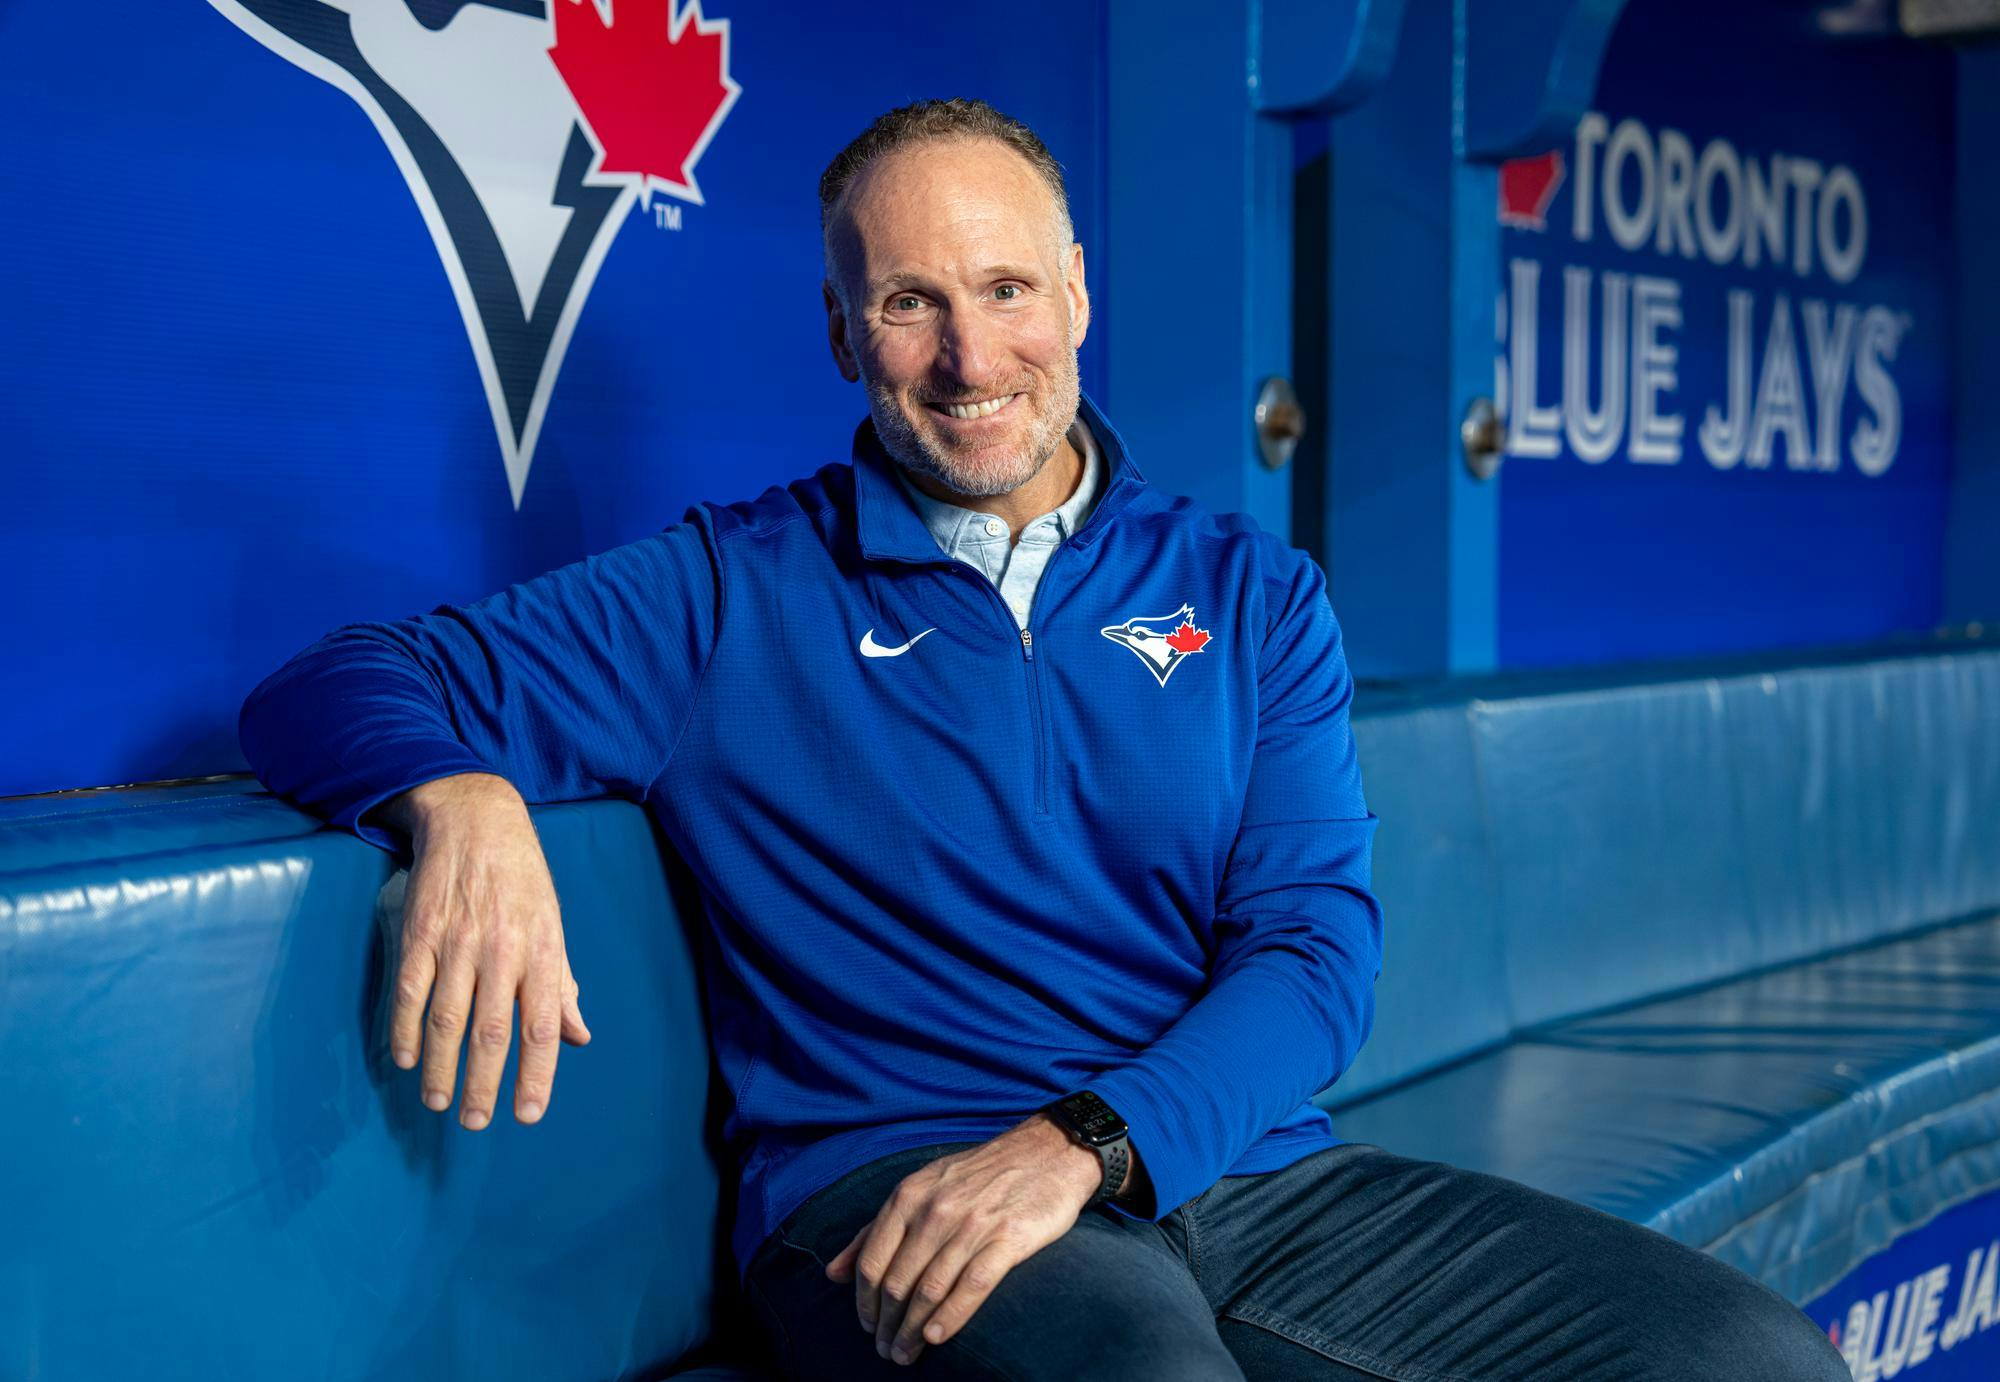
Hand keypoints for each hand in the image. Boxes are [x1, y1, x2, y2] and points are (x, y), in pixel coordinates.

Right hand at [379, 774, 590, 1128]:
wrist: (474, 820)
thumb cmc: (521, 879)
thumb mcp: (553, 926)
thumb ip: (562, 985)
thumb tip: (578, 1036)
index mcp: (540, 952)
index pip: (542, 1027)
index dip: (535, 1075)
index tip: (527, 1114)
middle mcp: (500, 951)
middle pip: (491, 1032)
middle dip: (483, 1084)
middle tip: (474, 1122)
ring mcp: (456, 942)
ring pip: (447, 1019)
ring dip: (441, 1068)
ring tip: (439, 1102)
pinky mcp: (419, 932)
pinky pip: (410, 990)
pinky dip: (406, 1029)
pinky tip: (407, 1059)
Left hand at [823, 1113, 1102, 1365]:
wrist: (1047, 1151)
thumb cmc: (979, 1174)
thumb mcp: (921, 1187)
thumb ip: (875, 1229)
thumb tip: (832, 1273)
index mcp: (909, 1196)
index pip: (872, 1261)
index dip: (864, 1303)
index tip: (868, 1327)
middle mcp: (936, 1209)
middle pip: (897, 1282)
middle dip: (886, 1325)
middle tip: (887, 1352)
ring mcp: (973, 1224)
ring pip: (930, 1289)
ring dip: (912, 1330)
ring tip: (906, 1355)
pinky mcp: (1008, 1238)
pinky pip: (973, 1285)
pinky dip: (951, 1316)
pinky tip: (935, 1337)